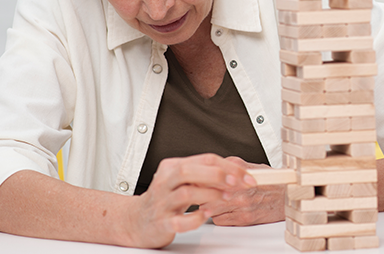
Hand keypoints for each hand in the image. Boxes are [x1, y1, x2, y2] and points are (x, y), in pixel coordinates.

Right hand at [126, 154, 256, 247]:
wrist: (135, 221)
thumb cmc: (164, 200)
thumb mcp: (183, 181)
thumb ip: (207, 175)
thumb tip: (238, 172)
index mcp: (173, 167)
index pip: (205, 159)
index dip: (229, 167)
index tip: (247, 176)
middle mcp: (165, 182)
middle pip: (190, 170)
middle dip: (218, 175)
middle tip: (238, 183)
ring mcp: (162, 203)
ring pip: (186, 193)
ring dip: (211, 195)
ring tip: (226, 198)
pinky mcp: (161, 223)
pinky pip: (179, 221)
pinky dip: (195, 218)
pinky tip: (205, 215)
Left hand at [199, 160, 286, 225]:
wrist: (288, 198)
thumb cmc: (272, 183)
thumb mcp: (253, 167)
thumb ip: (233, 167)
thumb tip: (214, 167)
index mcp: (239, 171)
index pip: (209, 176)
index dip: (199, 179)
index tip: (194, 181)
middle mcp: (240, 188)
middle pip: (206, 192)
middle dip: (199, 193)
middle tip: (197, 193)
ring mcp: (241, 204)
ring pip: (209, 208)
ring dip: (207, 206)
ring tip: (210, 202)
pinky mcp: (244, 218)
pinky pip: (219, 220)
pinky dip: (217, 216)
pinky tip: (222, 211)